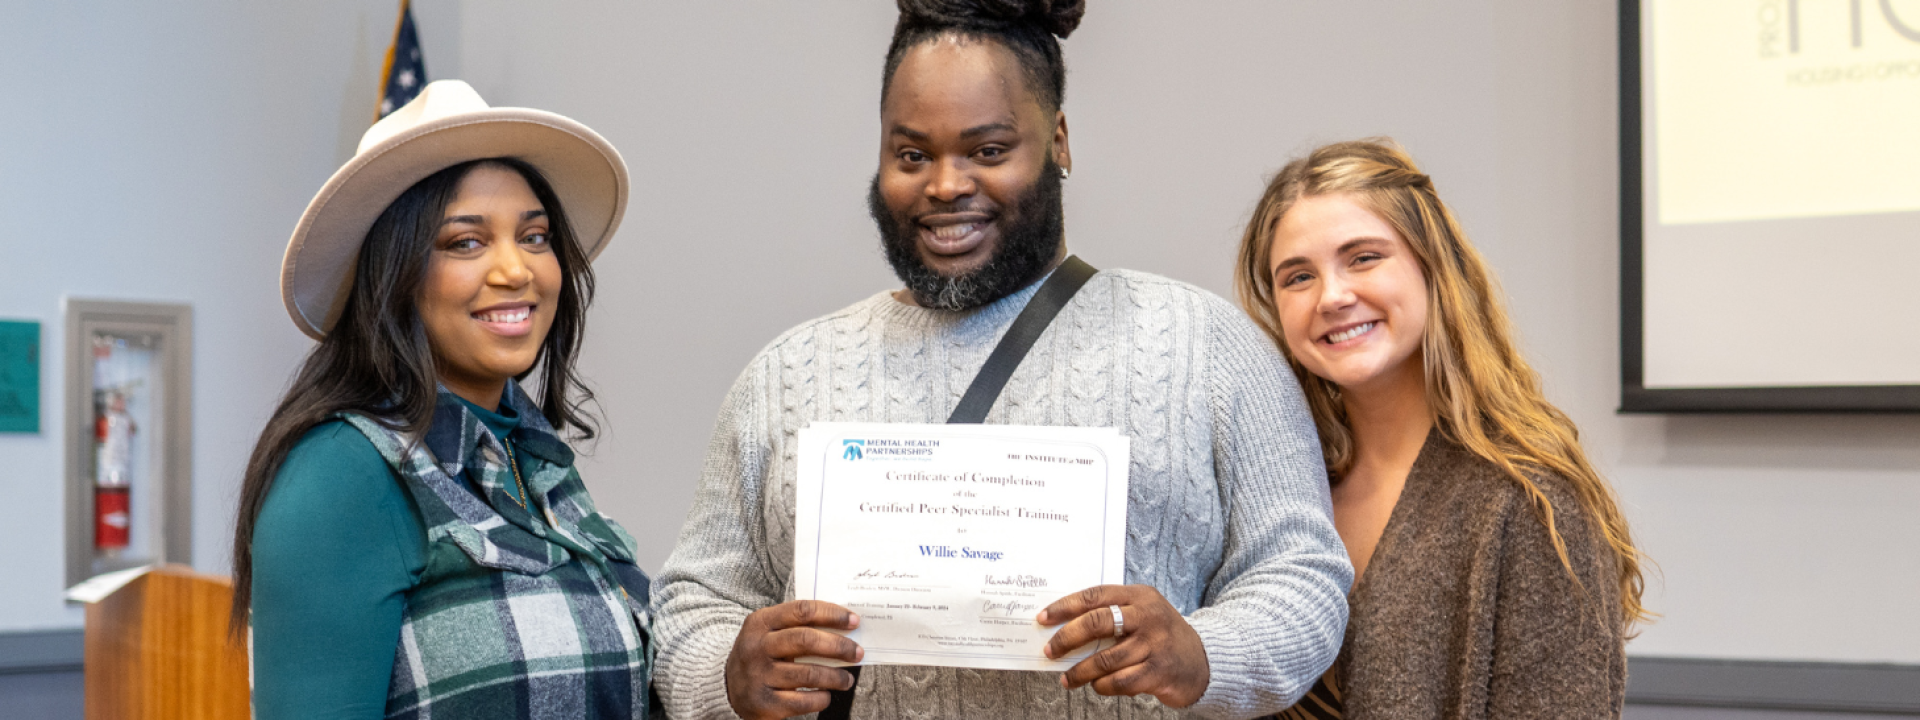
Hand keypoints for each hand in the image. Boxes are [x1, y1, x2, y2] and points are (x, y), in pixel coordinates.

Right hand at [724, 600, 863, 719]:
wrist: (727, 686)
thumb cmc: (761, 654)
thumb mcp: (770, 632)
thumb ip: (799, 626)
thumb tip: (844, 628)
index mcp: (761, 622)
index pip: (802, 610)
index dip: (832, 614)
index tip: (854, 621)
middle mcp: (757, 647)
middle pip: (806, 640)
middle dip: (838, 646)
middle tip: (857, 652)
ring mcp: (759, 675)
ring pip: (808, 673)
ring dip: (835, 676)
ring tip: (848, 679)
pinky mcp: (763, 702)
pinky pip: (802, 701)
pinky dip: (821, 698)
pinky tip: (826, 695)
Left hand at [1038, 585, 1209, 707]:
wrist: (1203, 661)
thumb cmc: (1162, 636)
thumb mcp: (1143, 614)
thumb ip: (1111, 615)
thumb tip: (1065, 630)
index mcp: (1139, 596)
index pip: (1095, 596)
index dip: (1065, 607)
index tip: (1043, 619)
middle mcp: (1148, 616)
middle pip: (1097, 623)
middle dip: (1067, 638)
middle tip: (1050, 651)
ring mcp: (1155, 644)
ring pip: (1105, 659)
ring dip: (1081, 671)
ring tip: (1068, 679)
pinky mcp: (1159, 671)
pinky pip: (1120, 681)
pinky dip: (1103, 686)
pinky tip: (1097, 686)